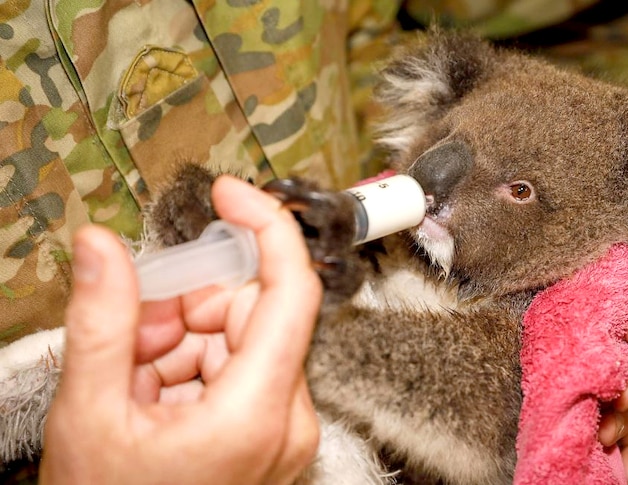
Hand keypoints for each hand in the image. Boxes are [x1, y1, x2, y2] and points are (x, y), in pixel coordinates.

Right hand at [40, 176, 321, 484]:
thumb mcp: (92, 414)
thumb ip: (101, 322)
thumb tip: (102, 246)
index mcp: (258, 411)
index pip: (291, 289)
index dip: (266, 226)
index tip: (231, 193)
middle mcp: (288, 419)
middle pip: (254, 313)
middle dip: (190, 307)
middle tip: (134, 337)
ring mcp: (283, 430)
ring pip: (242, 340)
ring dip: (185, 341)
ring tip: (136, 384)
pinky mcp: (271, 436)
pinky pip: (240, 371)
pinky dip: (195, 367)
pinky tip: (155, 397)